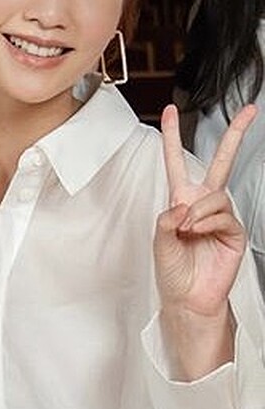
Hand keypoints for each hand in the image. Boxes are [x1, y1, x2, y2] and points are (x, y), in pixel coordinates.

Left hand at [155, 102, 254, 317]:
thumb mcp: (159, 241)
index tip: (169, 112)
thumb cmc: (172, 271)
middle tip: (249, 111)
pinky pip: (223, 216)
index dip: (173, 138)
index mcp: (180, 202)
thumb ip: (166, 219)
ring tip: (187, 231)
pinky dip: (207, 223)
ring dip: (198, 212)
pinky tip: (198, 233)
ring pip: (215, 196)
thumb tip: (184, 205)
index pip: (176, 163)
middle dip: (235, 136)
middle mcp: (201, 205)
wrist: (187, 297)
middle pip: (220, 163)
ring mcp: (220, 217)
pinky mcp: (234, 231)